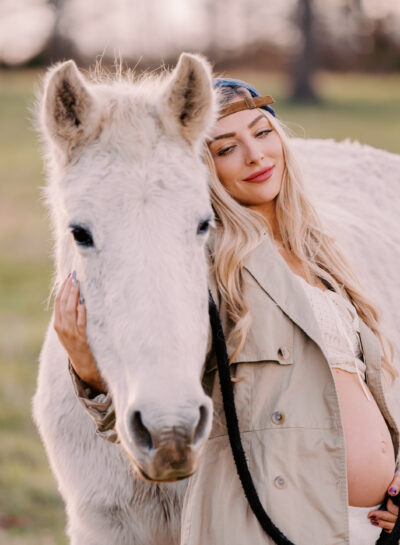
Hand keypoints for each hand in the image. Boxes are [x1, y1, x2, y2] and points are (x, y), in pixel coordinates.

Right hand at [54, 272, 106, 393]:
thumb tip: (74, 297)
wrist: (82, 364)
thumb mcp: (68, 330)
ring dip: (74, 295)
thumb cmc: (77, 344)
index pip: (58, 302)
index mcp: (57, 324)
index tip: (68, 277)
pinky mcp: (81, 337)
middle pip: (63, 304)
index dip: (62, 289)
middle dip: (68, 288)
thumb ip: (69, 316)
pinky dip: (81, 310)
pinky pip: (81, 321)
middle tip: (74, 276)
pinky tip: (83, 301)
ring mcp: (71, 333)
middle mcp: (62, 327)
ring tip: (78, 284)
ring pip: (70, 310)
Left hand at [368, 472, 399, 532]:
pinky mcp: (396, 521)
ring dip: (383, 524)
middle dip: (383, 516)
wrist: (395, 483)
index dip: (391, 506)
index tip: (386, 499)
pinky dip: (385, 527)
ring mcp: (399, 518)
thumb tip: (392, 492)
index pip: (398, 510)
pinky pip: (393, 528)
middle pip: (395, 519)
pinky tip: (377, 523)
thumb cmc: (397, 480)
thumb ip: (396, 484)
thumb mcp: (398, 478)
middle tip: (370, 514)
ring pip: (394, 525)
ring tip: (372, 520)